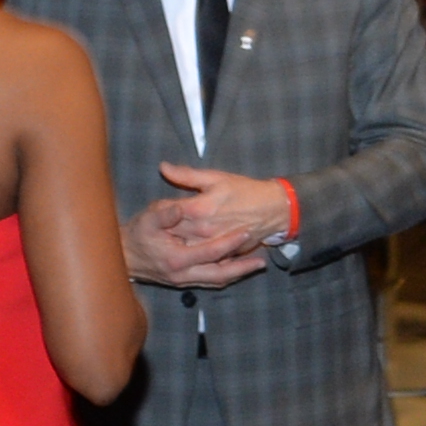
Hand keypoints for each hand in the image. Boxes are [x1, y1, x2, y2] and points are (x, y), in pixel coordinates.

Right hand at [125, 205, 269, 290]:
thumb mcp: (147, 219)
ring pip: (216, 281)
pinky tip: (238, 268)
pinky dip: (225, 275)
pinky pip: (209, 281)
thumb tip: (180, 207)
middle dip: (242, 268)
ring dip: (237, 273)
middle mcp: (182, 274)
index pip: (210, 253)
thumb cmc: (136, 235)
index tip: (246, 232)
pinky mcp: (184, 282)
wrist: (122, 257)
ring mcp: (183, 281)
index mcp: (176, 259)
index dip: (229, 242)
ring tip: (256, 265)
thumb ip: (165, 213)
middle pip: (219, 275)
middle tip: (262, 260)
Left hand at [154, 161, 296, 263]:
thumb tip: (163, 167)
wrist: (273, 209)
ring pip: (183, 248)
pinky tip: (186, 251)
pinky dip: (192, 255)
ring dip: (174, 244)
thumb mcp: (216, 177)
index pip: (166, 211)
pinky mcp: (221, 254)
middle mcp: (202, 230)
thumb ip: (187, 175)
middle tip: (154, 227)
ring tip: (166, 240)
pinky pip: (201, 258)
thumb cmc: (246, 190)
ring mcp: (212, 244)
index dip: (157, 209)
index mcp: (199, 209)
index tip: (152, 208)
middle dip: (161, 230)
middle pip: (171, 233)